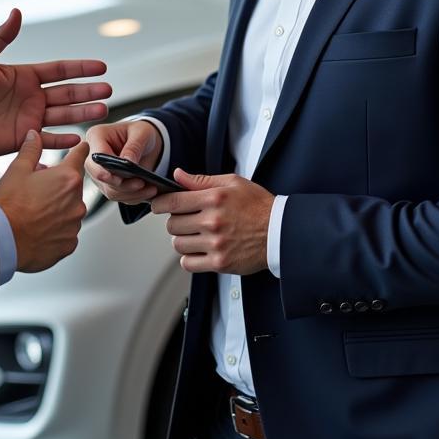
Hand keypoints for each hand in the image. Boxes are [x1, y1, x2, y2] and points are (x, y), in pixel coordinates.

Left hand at [0, 8, 110, 159]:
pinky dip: (64, 140)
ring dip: (83, 113)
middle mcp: (32, 96)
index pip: (59, 70)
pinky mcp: (25, 138)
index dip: (80, 68)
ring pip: (64, 115)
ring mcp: (31, 117)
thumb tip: (16, 12)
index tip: (101, 67)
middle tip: (108, 90)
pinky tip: (78, 138)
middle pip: (68, 92)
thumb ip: (0, 38)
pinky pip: (49, 139)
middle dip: (89, 91)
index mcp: (25, 76)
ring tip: (102, 110)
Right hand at [0, 131, 90, 272]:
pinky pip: (67, 231)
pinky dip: (57, 228)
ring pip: (70, 209)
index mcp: (67, 178)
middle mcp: (76, 201)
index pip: (80, 156)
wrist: (3, 241)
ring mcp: (74, 224)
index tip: (81, 148)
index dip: (79, 150)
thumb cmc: (9, 207)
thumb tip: (35, 136)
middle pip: (72, 186)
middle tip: (37, 189)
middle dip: (58, 184)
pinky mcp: (69, 243)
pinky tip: (40, 227)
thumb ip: (31, 150)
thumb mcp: (17, 170)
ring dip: (59, 207)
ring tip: (35, 211)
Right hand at [84, 119, 163, 204]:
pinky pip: (119, 196)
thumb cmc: (139, 132)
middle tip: (140, 183)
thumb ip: (134, 146)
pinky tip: (148, 191)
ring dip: (130, 193)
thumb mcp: (141, 132)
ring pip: (110, 190)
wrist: (145, 143)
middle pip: (100, 176)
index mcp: (96, 136)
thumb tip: (128, 162)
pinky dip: (134, 196)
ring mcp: (100, 173)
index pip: (95, 156)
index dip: (105, 169)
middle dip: (121, 184)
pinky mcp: (108, 185)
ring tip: (149, 188)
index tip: (119, 178)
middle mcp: (94, 157)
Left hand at [150, 171, 273, 275]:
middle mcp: (212, 222)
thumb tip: (178, 175)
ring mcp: (215, 244)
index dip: (159, 203)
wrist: (280, 232)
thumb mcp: (232, 183)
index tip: (157, 205)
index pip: (173, 201)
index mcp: (213, 199)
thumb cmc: (258, 206)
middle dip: (175, 221)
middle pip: (172, 224)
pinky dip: (189, 258)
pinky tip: (198, 250)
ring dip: (182, 239)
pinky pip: (188, 263)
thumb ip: (201, 180)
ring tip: (194, 235)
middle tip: (185, 220)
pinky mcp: (220, 263)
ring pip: (178, 244)